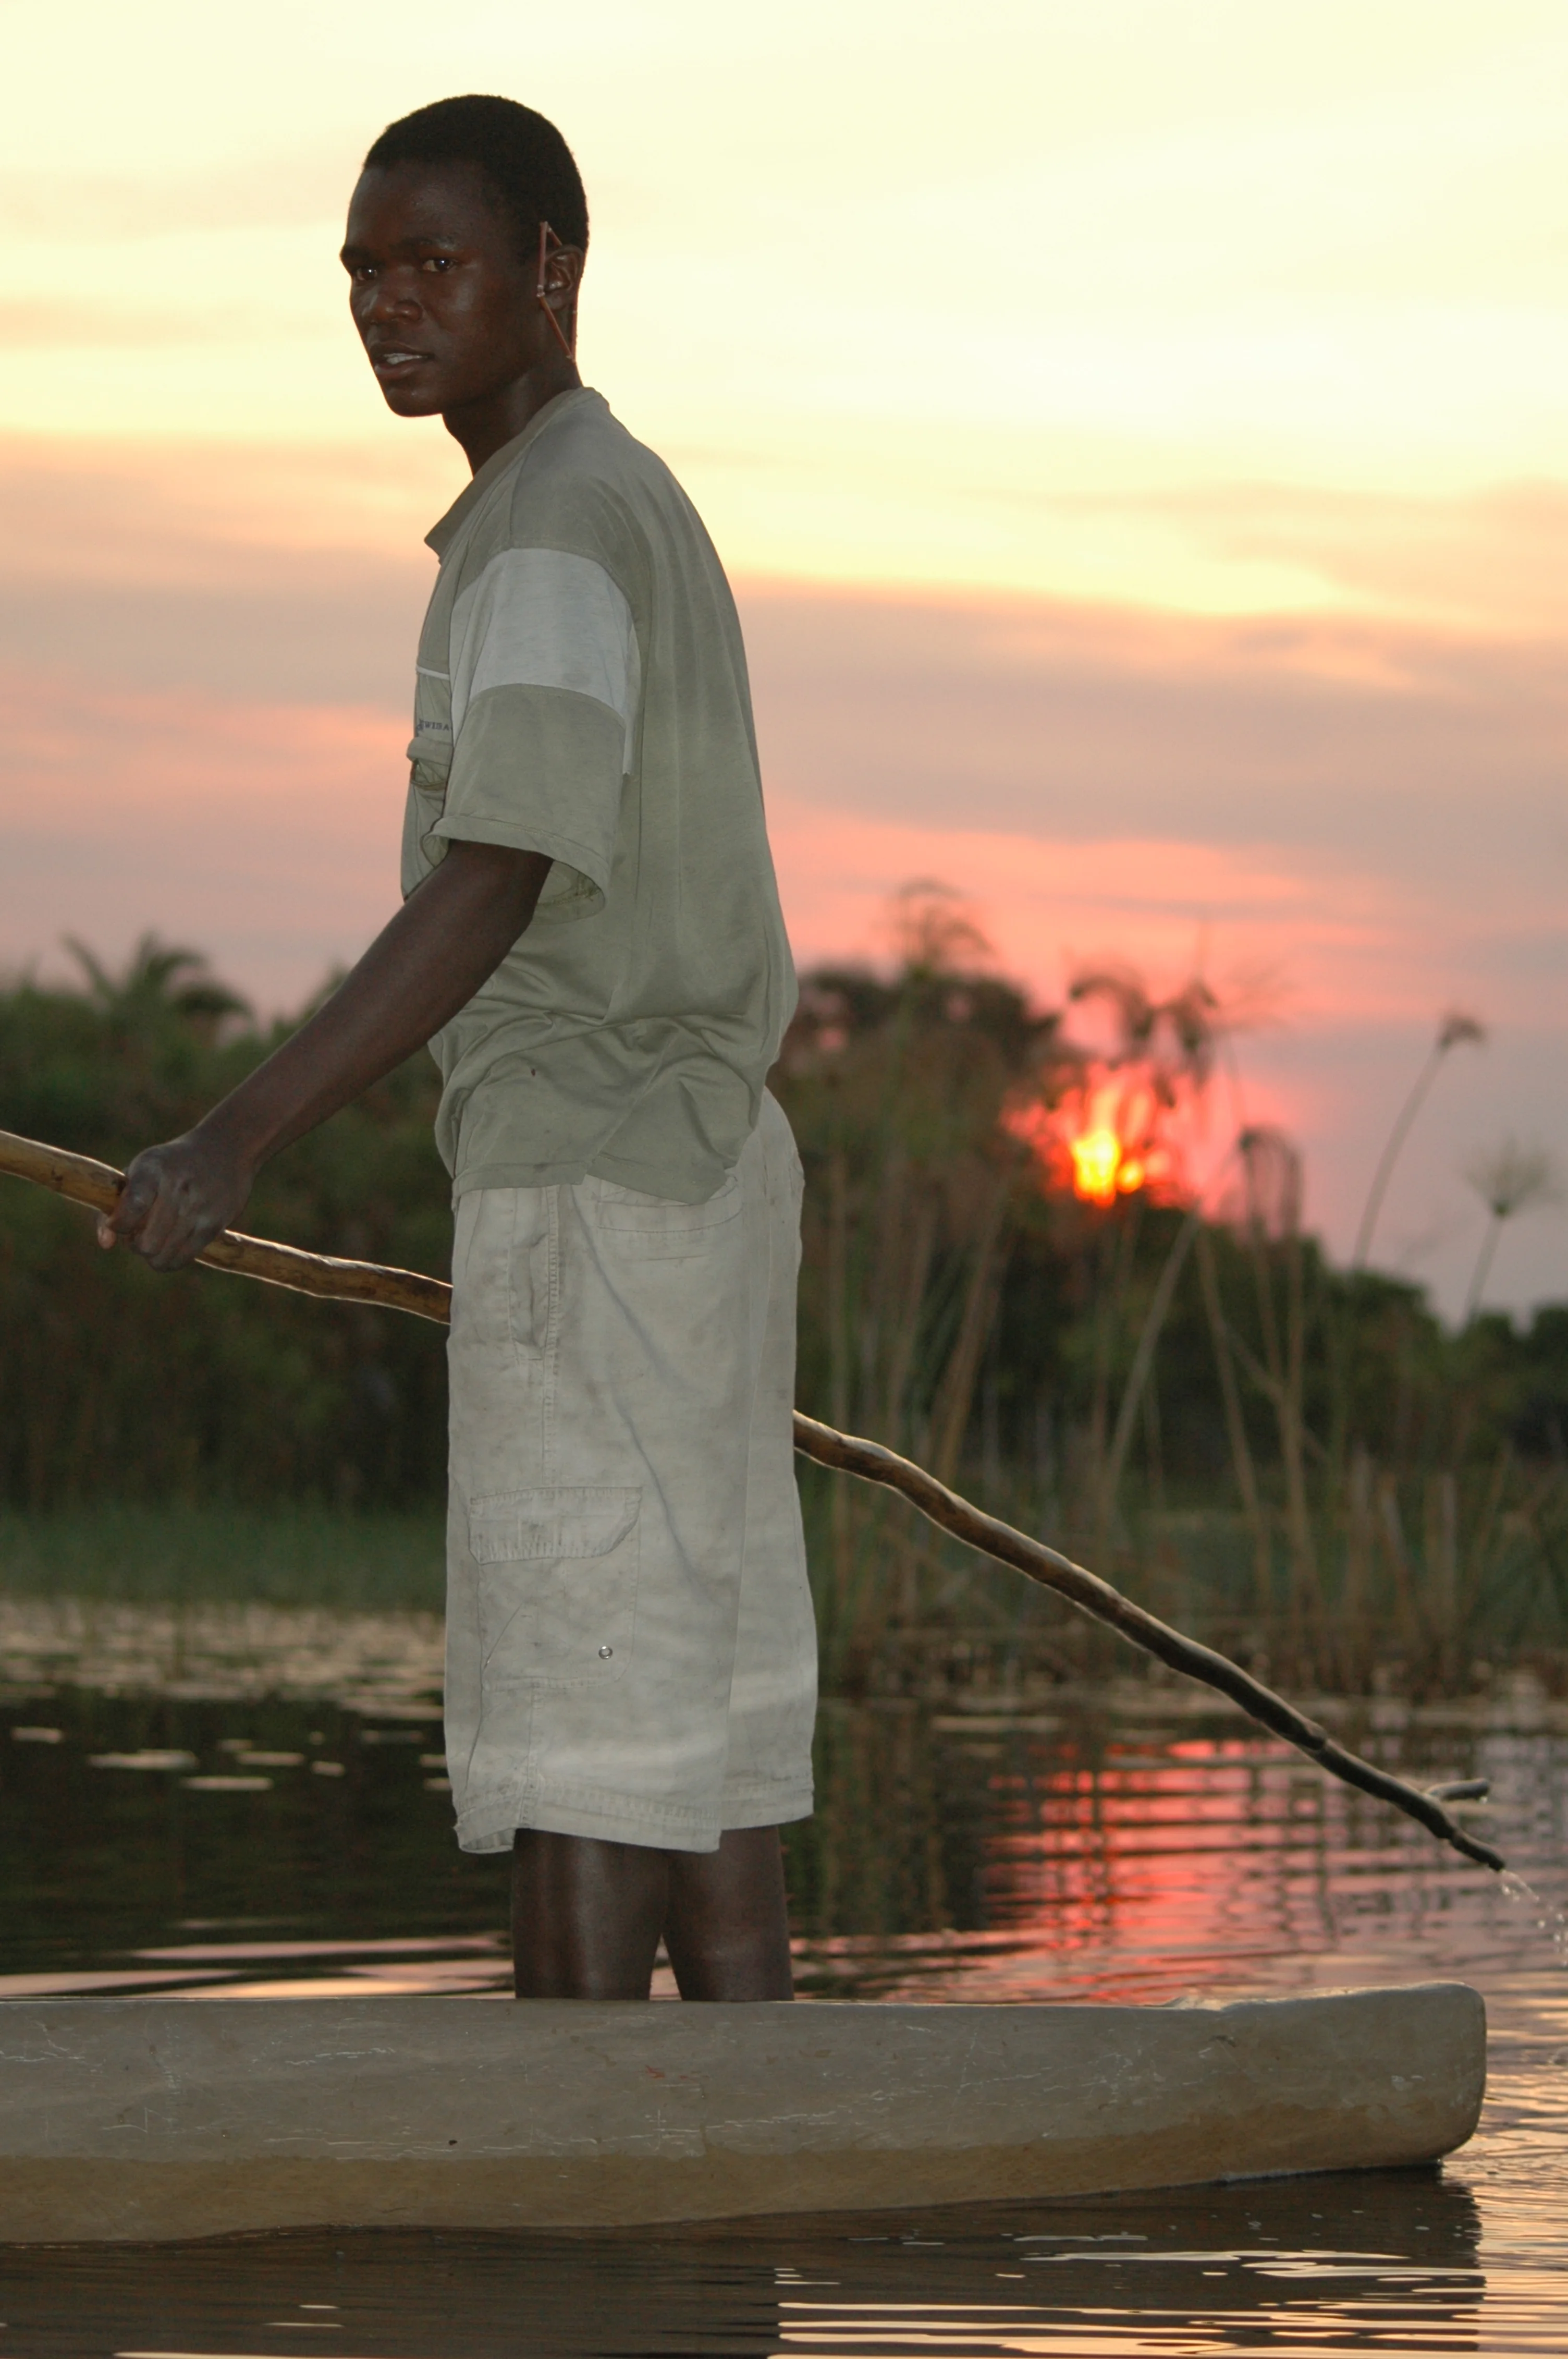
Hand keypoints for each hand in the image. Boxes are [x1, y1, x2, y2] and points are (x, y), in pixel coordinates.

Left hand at [96, 1127, 254, 1273]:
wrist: (226, 1149)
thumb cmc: (171, 1165)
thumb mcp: (140, 1171)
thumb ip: (113, 1206)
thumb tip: (105, 1244)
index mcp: (153, 1169)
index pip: (129, 1211)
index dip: (118, 1225)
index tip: (120, 1221)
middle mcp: (177, 1188)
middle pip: (145, 1244)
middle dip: (135, 1243)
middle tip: (140, 1231)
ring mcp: (199, 1209)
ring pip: (162, 1257)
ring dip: (152, 1253)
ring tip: (157, 1236)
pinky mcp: (214, 1224)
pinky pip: (182, 1259)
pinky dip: (170, 1259)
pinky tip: (171, 1243)